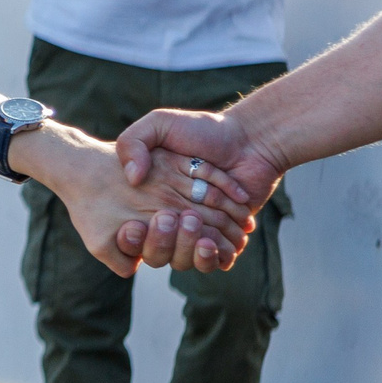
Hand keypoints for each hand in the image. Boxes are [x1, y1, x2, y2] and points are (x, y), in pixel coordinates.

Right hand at [37, 128, 249, 277]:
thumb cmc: (203, 130)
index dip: (132, 237)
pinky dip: (215, 255)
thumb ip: (133, 143)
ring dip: (192, 250)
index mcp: (149, 198)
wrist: (249, 141)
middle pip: (158, 249)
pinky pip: (214, 258)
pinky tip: (216, 244)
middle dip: (164, 242)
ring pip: (185, 258)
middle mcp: (170, 216)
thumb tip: (132, 178)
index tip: (140, 223)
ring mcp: (197, 229)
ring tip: (202, 236)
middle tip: (178, 218)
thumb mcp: (159, 123)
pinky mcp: (222, 236)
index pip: (133, 231)